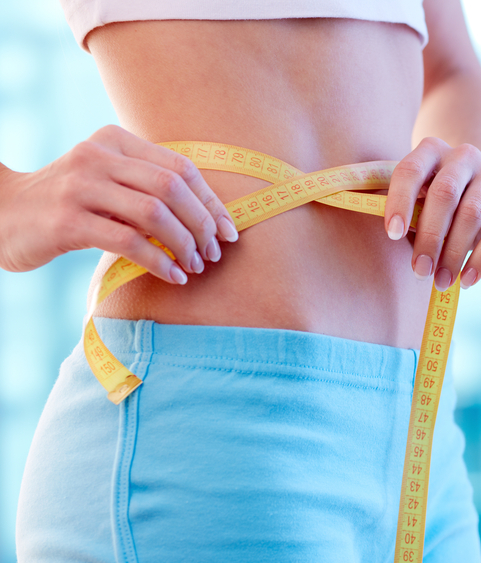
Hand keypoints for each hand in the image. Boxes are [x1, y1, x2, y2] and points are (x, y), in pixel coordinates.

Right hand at [0, 124, 236, 283]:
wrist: (1, 215)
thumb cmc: (71, 205)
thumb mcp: (109, 183)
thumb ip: (149, 188)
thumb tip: (213, 221)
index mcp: (115, 140)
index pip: (180, 168)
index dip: (211, 202)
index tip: (229, 232)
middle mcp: (98, 155)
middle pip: (172, 187)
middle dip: (202, 224)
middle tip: (213, 254)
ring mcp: (81, 185)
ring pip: (154, 212)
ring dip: (183, 244)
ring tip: (194, 266)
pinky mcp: (68, 220)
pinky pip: (128, 240)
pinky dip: (158, 261)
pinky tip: (172, 276)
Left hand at [384, 137, 480, 289]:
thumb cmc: (438, 206)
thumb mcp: (417, 204)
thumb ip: (403, 213)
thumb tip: (385, 229)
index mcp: (432, 151)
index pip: (411, 170)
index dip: (400, 201)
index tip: (393, 235)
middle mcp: (464, 156)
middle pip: (445, 193)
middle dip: (430, 237)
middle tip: (420, 272)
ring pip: (472, 214)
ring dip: (454, 253)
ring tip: (441, 282)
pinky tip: (467, 280)